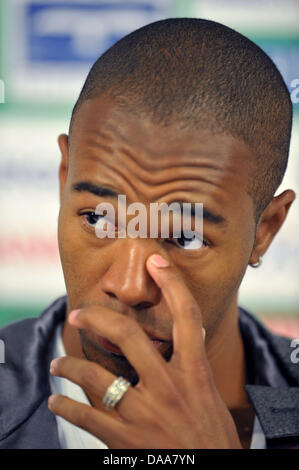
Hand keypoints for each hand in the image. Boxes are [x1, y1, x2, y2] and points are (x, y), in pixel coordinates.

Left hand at [48, 254, 241, 448]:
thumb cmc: (213, 439)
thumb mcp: (210, 397)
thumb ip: (197, 366)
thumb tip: (194, 334)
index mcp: (195, 374)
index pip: (188, 317)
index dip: (173, 284)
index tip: (156, 261)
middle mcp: (169, 388)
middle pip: (129, 336)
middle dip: (98, 318)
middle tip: (78, 313)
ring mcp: (146, 415)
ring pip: (97, 376)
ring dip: (69, 367)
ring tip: (57, 365)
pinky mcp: (127, 442)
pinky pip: (86, 417)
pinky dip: (65, 407)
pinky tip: (56, 402)